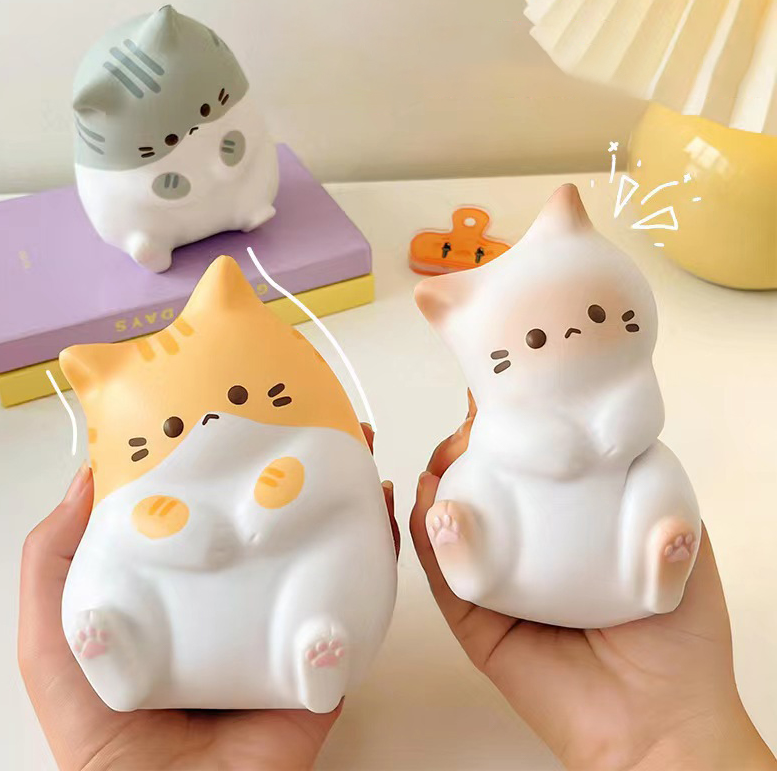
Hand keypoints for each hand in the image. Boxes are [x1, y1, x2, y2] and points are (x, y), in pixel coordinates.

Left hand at [19, 424, 396, 770]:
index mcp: (190, 586)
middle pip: (282, 523)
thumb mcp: (54, 639)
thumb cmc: (101, 734)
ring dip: (352, 502)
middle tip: (327, 422)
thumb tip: (86, 476)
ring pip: (328, 553)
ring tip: (362, 454)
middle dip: (309, 470)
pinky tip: (385, 517)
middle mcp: (242, 599)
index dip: (237, 462)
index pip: (220, 510)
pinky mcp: (321, 659)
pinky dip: (380, 558)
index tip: (252, 411)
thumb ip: (55, 561)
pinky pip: (358, 604)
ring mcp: (285, 626)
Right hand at [410, 393, 775, 770]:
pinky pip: (444, 571)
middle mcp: (528, 545)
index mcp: (569, 523)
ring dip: (441, 478)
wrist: (661, 720)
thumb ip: (654, 485)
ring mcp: (497, 579)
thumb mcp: (679, 540)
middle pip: (482, 481)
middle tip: (472, 427)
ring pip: (452, 519)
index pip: (531, 463)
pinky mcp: (473, 618)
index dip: (511, 424)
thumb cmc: (678, 636)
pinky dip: (429, 534)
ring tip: (448, 455)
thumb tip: (615, 432)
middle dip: (467, 444)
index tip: (504, 389)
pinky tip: (433, 504)